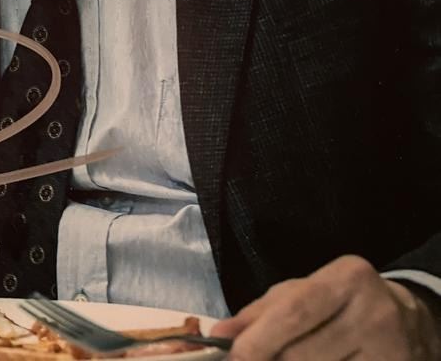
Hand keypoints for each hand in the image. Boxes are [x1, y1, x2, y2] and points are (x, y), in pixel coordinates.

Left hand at [210, 255, 440, 358]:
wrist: (412, 321)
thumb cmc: (343, 302)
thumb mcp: (304, 292)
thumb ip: (260, 313)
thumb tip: (219, 333)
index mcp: (346, 278)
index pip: (295, 312)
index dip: (260, 340)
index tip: (231, 358)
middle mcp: (372, 312)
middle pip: (304, 354)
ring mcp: (389, 351)